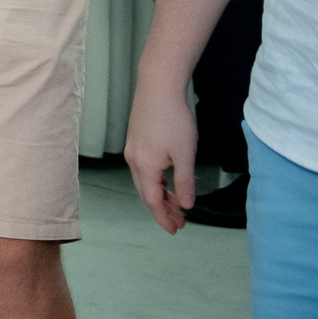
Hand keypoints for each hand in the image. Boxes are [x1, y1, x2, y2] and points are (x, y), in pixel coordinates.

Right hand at [125, 74, 198, 233]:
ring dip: (160, 195)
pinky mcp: (136, 140)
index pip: (152, 201)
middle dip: (162, 209)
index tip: (175, 230)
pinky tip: (168, 180)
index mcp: (145, 166)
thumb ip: (185, 182)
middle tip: (181, 222)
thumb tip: (185, 205)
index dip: (164, 218)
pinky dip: (156, 181)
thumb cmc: (174, 119)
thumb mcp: (185, 154)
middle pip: (146, 193)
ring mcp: (133, 149)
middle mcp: (134, 160)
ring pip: (144, 181)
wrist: (158, 88)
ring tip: (177, 204)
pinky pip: (144, 169)